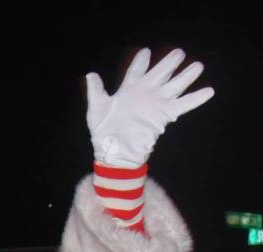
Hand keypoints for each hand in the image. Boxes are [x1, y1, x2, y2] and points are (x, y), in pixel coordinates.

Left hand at [86, 47, 213, 167]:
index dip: (140, 62)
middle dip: (168, 63)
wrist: (114, 152)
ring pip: (174, 85)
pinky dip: (195, 98)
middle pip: (160, 74)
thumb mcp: (96, 109)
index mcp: (127, 91)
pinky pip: (183, 105)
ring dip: (186, 76)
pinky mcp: (163, 115)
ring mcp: (155, 104)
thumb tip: (91, 74)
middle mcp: (144, 94)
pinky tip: (208, 91)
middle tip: (178, 52)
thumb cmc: (103, 133)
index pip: (136, 72)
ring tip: (197, 65)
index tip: (145, 52)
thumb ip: (95, 90)